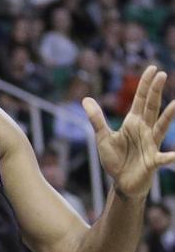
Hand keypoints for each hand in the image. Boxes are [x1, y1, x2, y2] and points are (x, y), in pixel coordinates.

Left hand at [82, 65, 174, 197]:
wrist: (122, 183)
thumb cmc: (115, 160)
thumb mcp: (103, 138)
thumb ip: (96, 119)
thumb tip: (85, 99)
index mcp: (133, 123)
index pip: (140, 100)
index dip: (145, 85)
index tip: (152, 68)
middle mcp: (144, 130)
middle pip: (151, 107)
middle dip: (155, 91)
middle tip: (161, 74)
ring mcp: (150, 144)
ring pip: (161, 127)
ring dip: (169, 116)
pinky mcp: (152, 161)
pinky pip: (162, 158)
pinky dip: (171, 156)